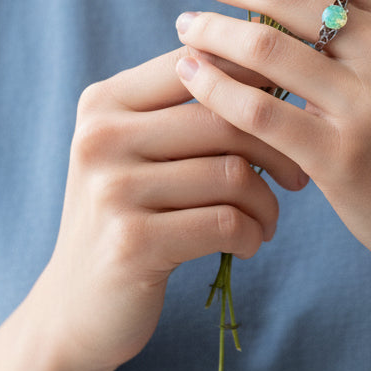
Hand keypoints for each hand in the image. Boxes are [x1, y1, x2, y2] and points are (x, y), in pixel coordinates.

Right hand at [34, 46, 306, 370]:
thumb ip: (183, 108)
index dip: (255, 78)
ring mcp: (112, 190)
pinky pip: (225, 222)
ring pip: (232, 172)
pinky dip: (252, 234)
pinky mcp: (132, 243)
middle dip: (277, 146)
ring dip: (266, 201)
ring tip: (267, 219)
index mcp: (104, 102)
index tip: (289, 108)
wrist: (74, 308)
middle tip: (296, 176)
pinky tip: (249, 244)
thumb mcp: (136, 151)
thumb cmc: (128, 217)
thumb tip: (273, 65)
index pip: (196, 62)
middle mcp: (101, 137)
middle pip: (223, 117)